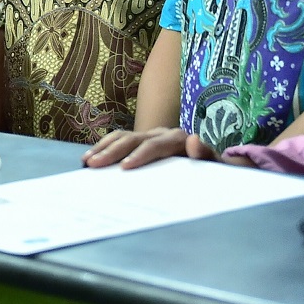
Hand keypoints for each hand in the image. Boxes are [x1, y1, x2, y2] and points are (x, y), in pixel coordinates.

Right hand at [83, 127, 223, 169]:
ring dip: (103, 148)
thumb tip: (193, 140)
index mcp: (177, 139)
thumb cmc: (211, 169)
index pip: (155, 145)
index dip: (139, 155)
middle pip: (133, 139)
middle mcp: (161, 133)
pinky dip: (103, 147)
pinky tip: (90, 158)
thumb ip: (206, 155)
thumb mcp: (215, 165)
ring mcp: (149, 136)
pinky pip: (118, 140)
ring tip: (87, 162)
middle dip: (112, 152)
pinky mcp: (140, 141)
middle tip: (94, 164)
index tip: (123, 168)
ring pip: (122, 137)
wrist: (209, 164)